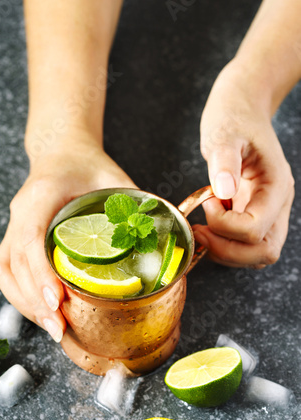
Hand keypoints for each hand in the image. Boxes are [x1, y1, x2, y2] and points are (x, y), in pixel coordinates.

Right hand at [0, 143, 136, 341]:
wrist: (62, 153)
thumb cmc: (87, 165)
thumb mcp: (114, 178)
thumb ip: (134, 206)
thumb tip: (161, 241)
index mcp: (42, 193)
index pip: (31, 236)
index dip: (41, 272)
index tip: (57, 300)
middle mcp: (21, 210)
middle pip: (14, 262)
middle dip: (35, 300)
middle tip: (58, 327)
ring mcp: (14, 224)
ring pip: (5, 270)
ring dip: (26, 303)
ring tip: (52, 327)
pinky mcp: (14, 237)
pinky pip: (6, 270)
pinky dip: (21, 295)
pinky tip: (41, 311)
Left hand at [193, 62, 294, 267]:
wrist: (241, 108)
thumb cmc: (234, 117)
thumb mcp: (224, 134)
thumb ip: (224, 162)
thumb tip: (224, 191)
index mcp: (276, 185)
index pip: (256, 228)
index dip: (225, 226)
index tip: (208, 203)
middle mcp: (277, 204)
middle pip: (264, 251)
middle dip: (227, 249)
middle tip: (201, 231)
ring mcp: (268, 211)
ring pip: (257, 254)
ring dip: (226, 251)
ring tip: (203, 229)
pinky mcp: (254, 213)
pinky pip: (246, 245)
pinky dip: (225, 245)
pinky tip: (208, 227)